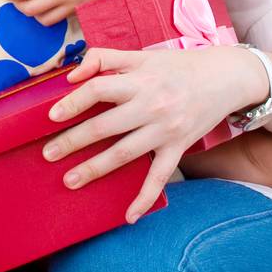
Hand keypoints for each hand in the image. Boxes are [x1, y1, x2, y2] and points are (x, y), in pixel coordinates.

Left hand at [41, 45, 265, 222]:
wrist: (224, 78)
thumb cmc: (176, 66)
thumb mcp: (140, 55)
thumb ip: (104, 58)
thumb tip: (72, 75)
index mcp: (138, 80)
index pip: (98, 90)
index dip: (72, 103)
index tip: (51, 116)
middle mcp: (151, 106)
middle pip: (104, 126)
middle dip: (73, 142)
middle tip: (48, 154)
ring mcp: (165, 130)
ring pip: (124, 154)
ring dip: (95, 169)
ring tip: (70, 181)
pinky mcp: (178, 148)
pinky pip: (159, 177)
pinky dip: (144, 198)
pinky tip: (129, 216)